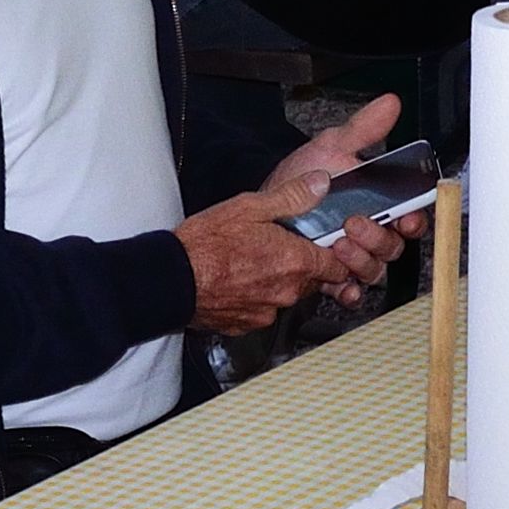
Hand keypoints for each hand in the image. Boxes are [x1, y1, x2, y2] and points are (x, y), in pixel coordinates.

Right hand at [172, 93, 411, 336]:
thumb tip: (321, 183)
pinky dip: (257, 296)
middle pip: (313, 280)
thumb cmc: (205, 244)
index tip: (328, 242)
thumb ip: (292, 197)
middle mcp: (287, 292)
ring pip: (287, 295)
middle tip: (282, 245)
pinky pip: (263, 309)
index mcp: (295, 261)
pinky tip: (239, 280)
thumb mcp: (250, 207)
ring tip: (255, 260)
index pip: (339, 265)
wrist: (169, 280)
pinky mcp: (247, 325)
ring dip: (279, 280)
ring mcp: (267, 312)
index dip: (336, 253)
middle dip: (305, 264)